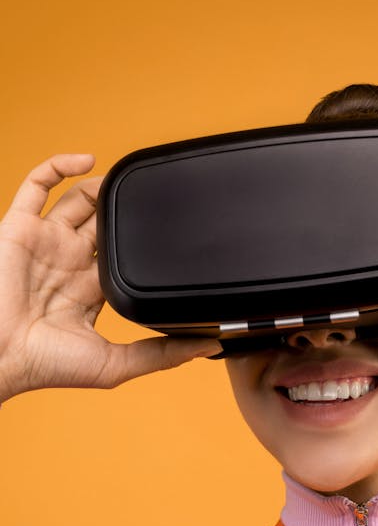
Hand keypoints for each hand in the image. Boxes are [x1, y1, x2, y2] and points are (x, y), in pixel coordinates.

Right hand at [0, 154, 220, 401]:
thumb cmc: (46, 365)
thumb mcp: (116, 365)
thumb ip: (161, 354)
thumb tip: (208, 346)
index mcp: (90, 290)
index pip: (124, 257)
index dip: (145, 242)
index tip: (174, 230)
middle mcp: (68, 262)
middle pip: (103, 223)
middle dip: (125, 209)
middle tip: (154, 196)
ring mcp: (45, 242)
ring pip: (76, 199)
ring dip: (101, 185)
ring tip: (127, 176)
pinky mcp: (21, 226)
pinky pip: (37, 184)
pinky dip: (60, 165)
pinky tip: (88, 160)